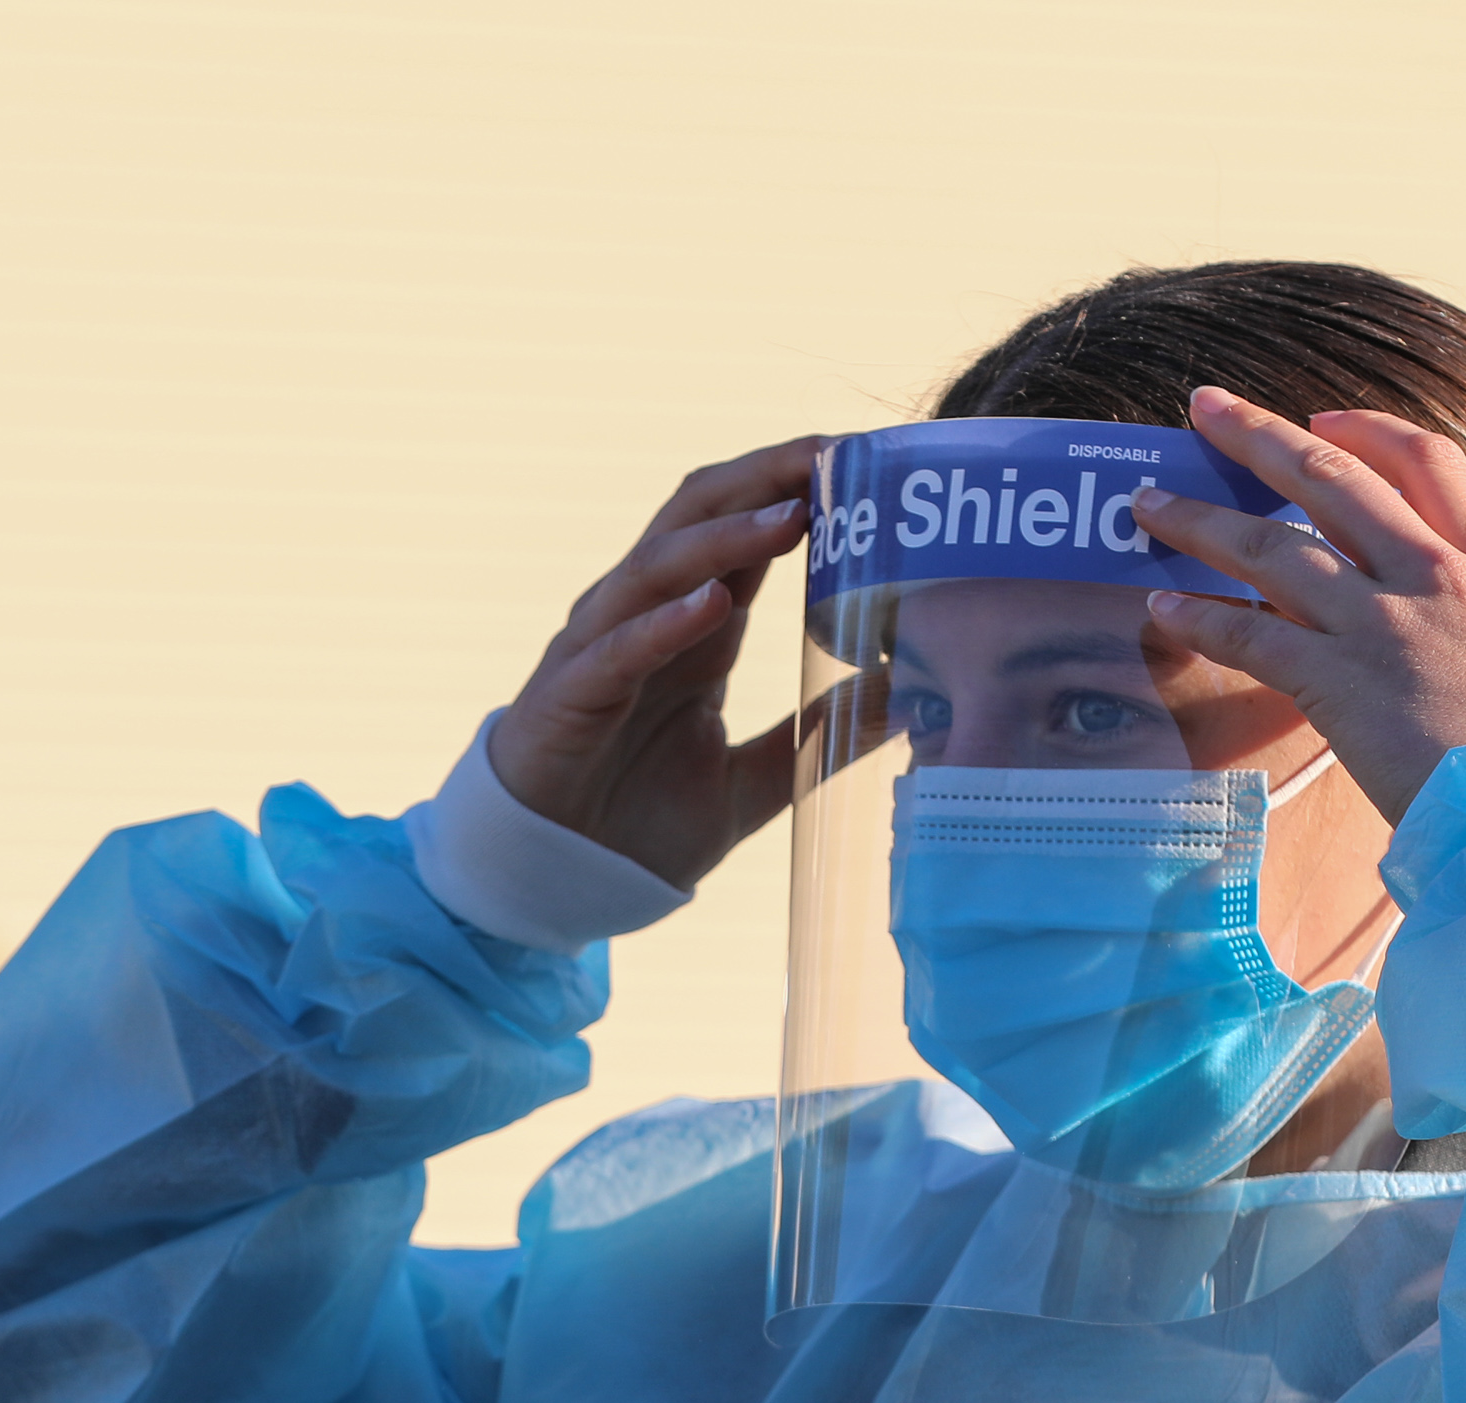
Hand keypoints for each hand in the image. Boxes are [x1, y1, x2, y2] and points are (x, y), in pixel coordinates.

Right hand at [483, 441, 822, 888]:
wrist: (557, 884)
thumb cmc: (642, 825)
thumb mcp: (755, 785)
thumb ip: (816, 741)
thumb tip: (907, 708)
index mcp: (694, 624)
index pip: (745, 528)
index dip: (798, 487)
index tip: (866, 461)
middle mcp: (645, 616)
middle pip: (699, 513)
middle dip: (766, 478)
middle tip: (836, 454)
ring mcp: (600, 649)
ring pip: (659, 565)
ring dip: (727, 536)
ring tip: (793, 515)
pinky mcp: (567, 698)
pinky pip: (618, 649)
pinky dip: (665, 623)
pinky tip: (714, 605)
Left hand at [1130, 388, 1465, 823]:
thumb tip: (1464, 631)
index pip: (1426, 463)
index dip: (1365, 431)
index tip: (1320, 420)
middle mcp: (1433, 578)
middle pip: (1333, 480)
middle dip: (1259, 437)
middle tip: (1205, 408)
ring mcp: (1383, 625)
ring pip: (1275, 548)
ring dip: (1202, 520)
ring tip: (1149, 504)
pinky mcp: (1340, 683)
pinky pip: (1252, 636)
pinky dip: (1201, 618)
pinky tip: (1162, 607)